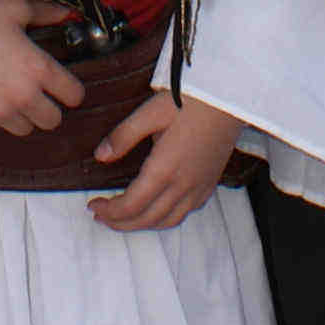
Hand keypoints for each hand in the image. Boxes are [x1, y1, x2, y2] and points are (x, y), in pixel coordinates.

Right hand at [0, 0, 84, 135]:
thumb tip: (66, 14)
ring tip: (9, 95)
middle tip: (37, 94)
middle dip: (48, 108)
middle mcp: (23, 97)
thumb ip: (45, 12)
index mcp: (39, 69)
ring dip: (21, 116)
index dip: (71, 90)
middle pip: (52, 120)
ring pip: (24, 129)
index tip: (64, 86)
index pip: (74, 95)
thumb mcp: (15, 8)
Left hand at [89, 90, 245, 231]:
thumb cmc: (192, 101)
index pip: (131, 205)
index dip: (109, 212)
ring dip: (142, 225)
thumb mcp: (151, 112)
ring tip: (123, 218)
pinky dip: (165, 218)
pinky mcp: (209, 184)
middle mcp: (183, 185)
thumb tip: (101, 156)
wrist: (231, 98)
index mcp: (165, 169)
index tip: (93, 206)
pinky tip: (155, 208)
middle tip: (101, 216)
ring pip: (167, 221)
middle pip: (146, 219)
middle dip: (120, 223)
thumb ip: (123, 136)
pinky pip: (185, 213)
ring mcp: (199, 187)